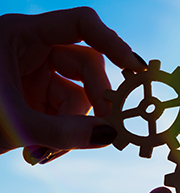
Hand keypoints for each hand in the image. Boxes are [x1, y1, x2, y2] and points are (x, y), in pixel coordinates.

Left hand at [0, 7, 146, 163]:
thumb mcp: (15, 123)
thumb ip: (65, 132)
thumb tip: (111, 136)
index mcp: (20, 34)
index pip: (81, 25)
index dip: (114, 44)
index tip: (136, 71)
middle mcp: (31, 48)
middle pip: (87, 65)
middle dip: (96, 101)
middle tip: (108, 130)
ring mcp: (33, 73)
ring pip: (78, 94)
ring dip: (73, 126)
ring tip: (50, 153)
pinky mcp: (34, 96)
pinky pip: (65, 111)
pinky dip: (61, 134)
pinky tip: (42, 153)